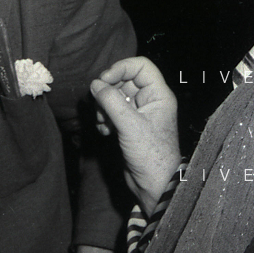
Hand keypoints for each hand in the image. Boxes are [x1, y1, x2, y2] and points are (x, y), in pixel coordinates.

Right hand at [90, 56, 180, 215]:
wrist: (154, 185)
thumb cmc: (151, 155)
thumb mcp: (130, 125)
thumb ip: (111, 101)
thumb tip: (95, 84)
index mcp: (158, 95)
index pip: (140, 66)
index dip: (121, 68)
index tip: (104, 79)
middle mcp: (149, 101)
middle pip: (124, 80)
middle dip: (108, 91)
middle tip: (99, 105)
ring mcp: (138, 114)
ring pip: (115, 97)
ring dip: (103, 107)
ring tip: (103, 122)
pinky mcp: (128, 126)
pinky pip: (111, 112)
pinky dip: (104, 119)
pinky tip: (105, 132)